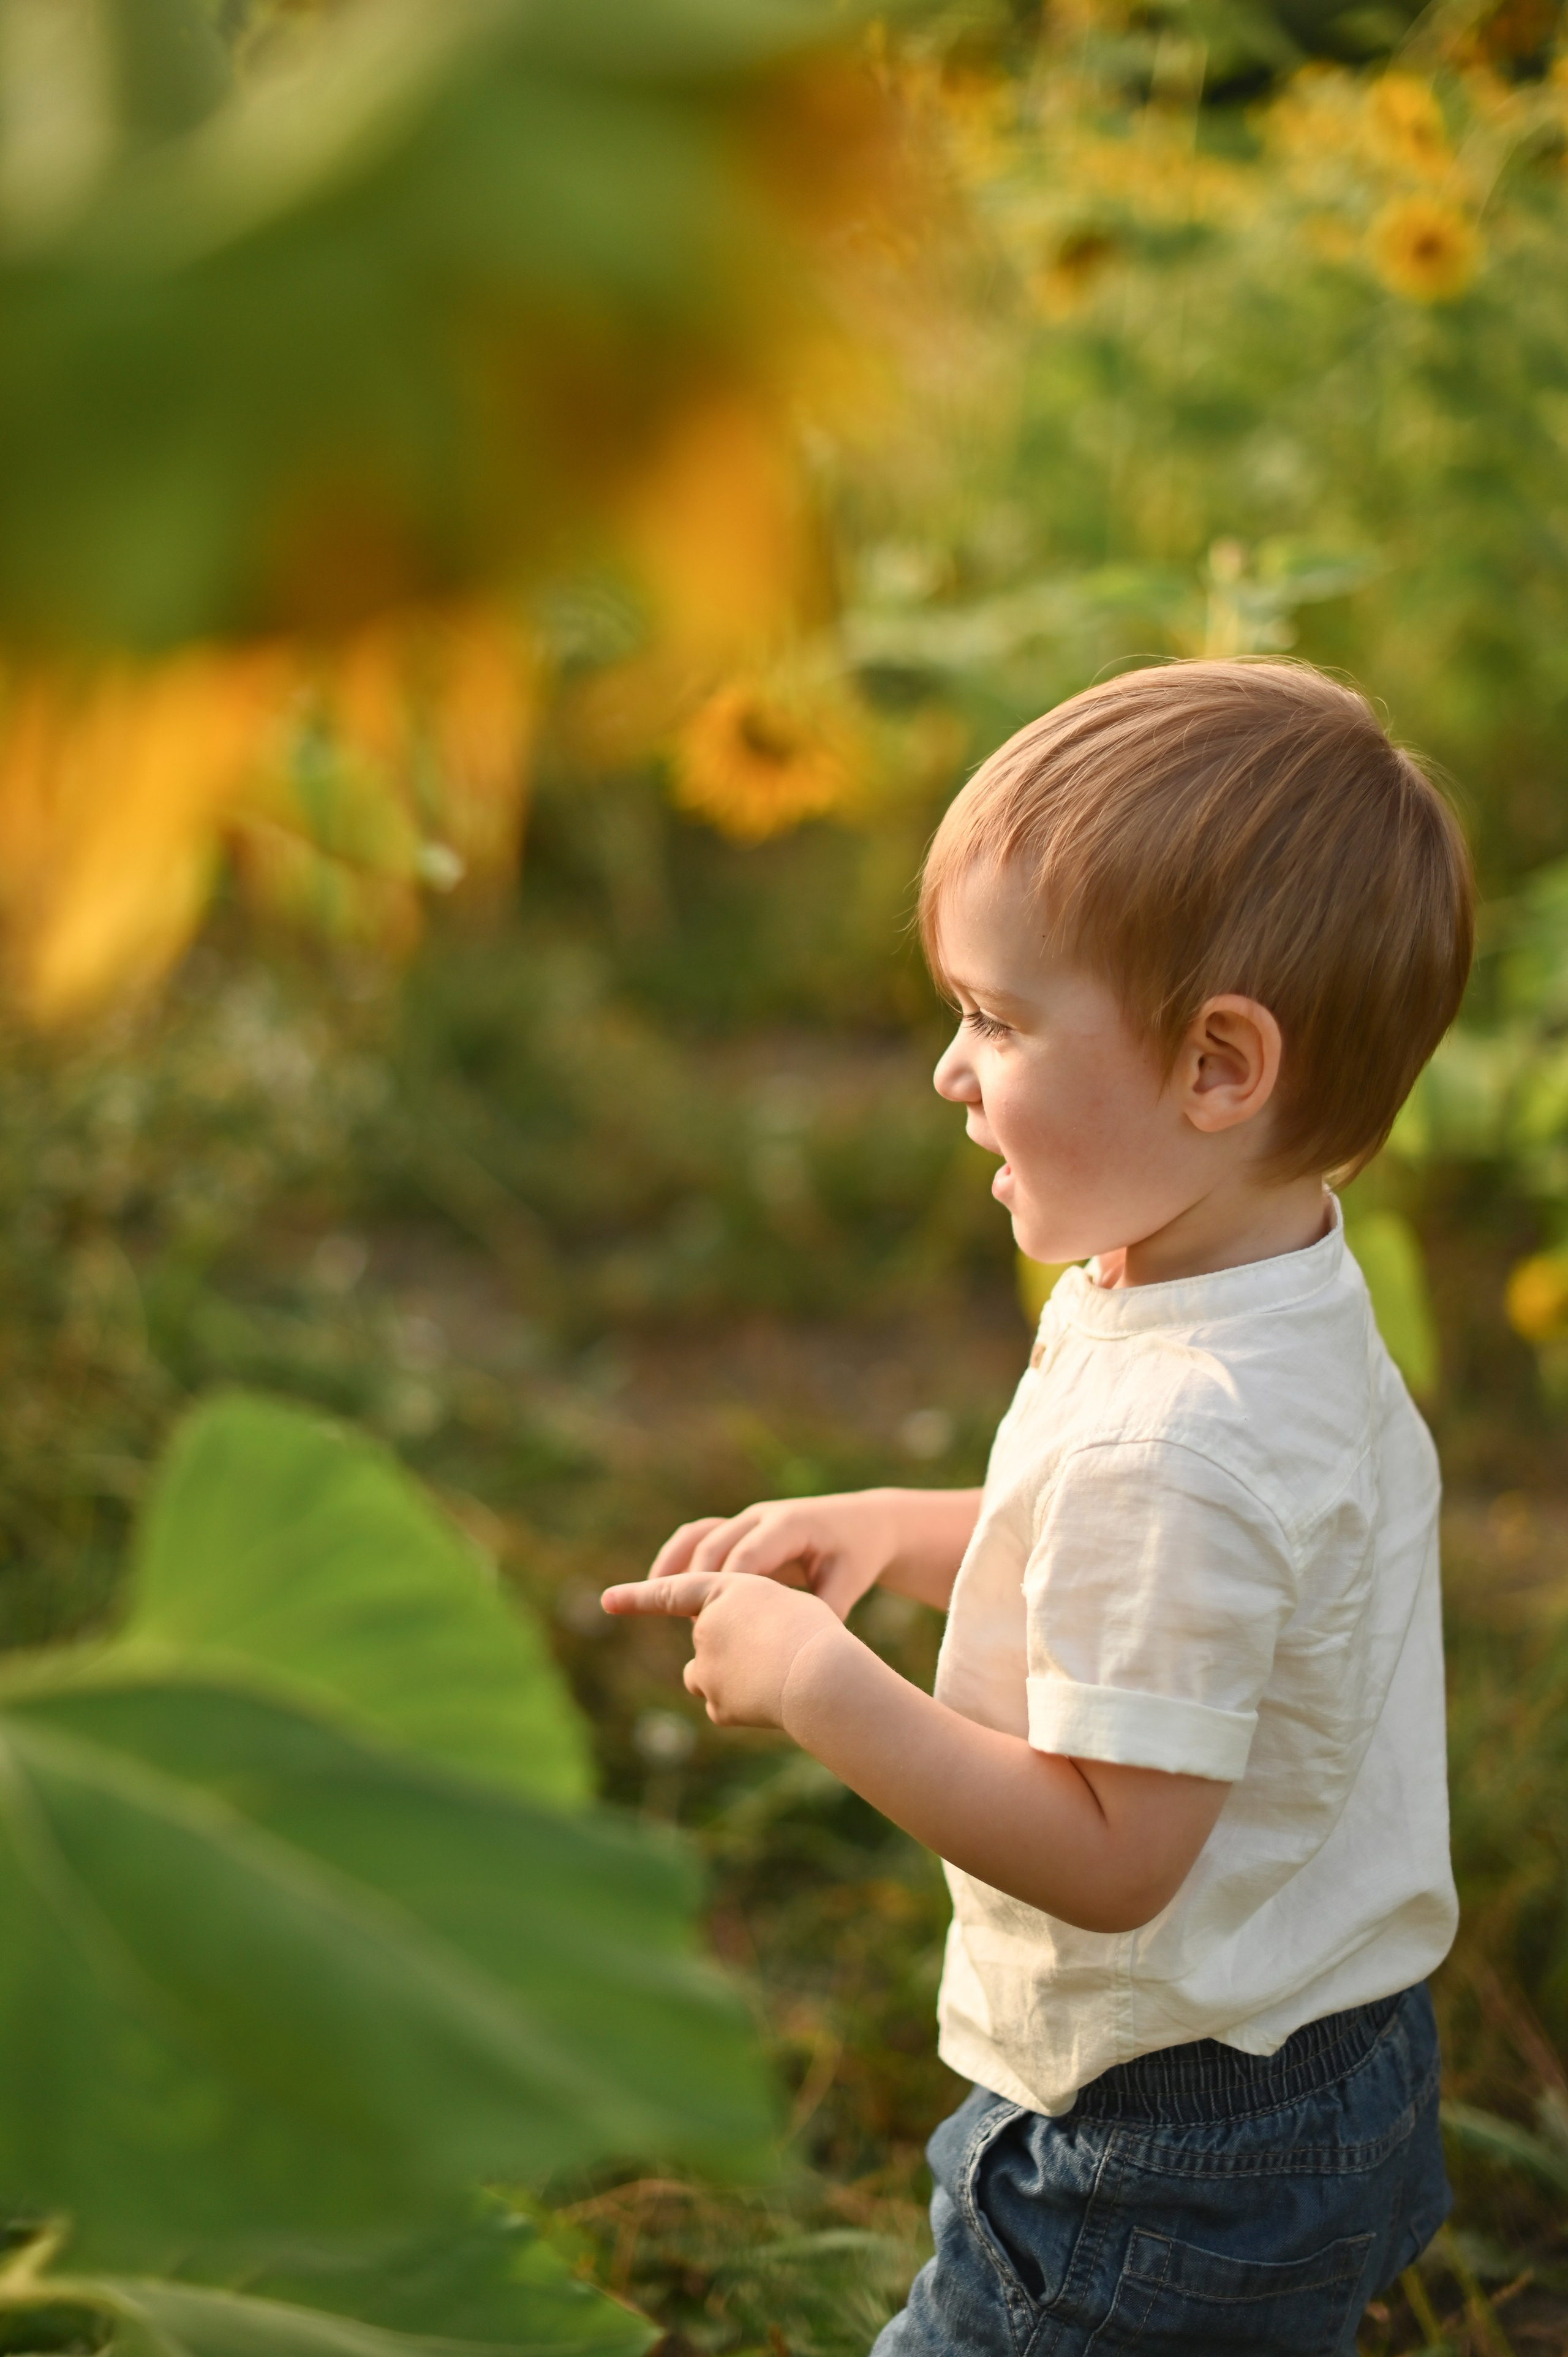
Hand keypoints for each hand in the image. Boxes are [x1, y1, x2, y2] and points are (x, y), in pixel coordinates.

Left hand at [600, 1567, 846, 1728]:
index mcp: (724, 1591)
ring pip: (709, 1676)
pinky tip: (771, 1701)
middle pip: (707, 1640)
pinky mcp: (717, 1705)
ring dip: (730, 1677)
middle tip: (777, 1651)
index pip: (672, 1592)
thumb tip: (731, 1652)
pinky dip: (743, 1704)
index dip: (637, 1597)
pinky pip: (725, 1705)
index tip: (606, 1601)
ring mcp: (707, 1669)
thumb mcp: (783, 1605)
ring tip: (774, 1677)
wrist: (822, 1676)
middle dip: (731, 1648)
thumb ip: (747, 1617)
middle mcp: (705, 1628)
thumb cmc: (814, 1634)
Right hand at [642, 1490, 903, 1620]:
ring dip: (673, 1564)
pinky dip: (678, 1559)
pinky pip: (699, 1537)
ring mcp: (748, 1521)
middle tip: (690, 1627)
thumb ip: (823, 1611)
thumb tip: (797, 1653)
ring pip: (699, 1535)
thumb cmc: (857, 1556)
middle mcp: (763, 1517)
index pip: (747, 1555)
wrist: (864, 1523)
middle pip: (716, 1544)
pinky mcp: (739, 1530)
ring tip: (649, 1596)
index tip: (714, 1625)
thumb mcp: (848, 1582)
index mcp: (790, 1525)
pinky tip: (660, 1589)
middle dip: (698, 1583)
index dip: (727, 1590)